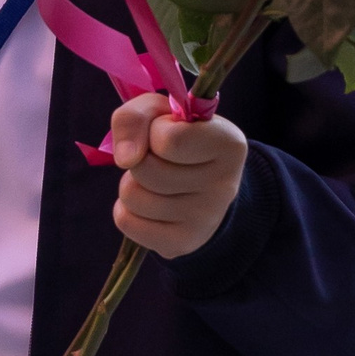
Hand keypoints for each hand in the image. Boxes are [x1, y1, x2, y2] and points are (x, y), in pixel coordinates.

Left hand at [107, 93, 248, 259]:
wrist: (204, 184)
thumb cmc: (180, 138)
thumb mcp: (160, 112)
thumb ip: (135, 117)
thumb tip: (125, 159)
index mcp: (229, 144)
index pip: (168, 140)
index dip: (154, 131)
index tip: (168, 132)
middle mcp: (225, 185)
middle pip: (144, 168)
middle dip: (139, 158)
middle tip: (159, 159)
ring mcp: (205, 219)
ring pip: (132, 195)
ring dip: (132, 183)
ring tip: (155, 181)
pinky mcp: (183, 243)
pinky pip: (126, 222)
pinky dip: (127, 209)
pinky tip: (150, 205)